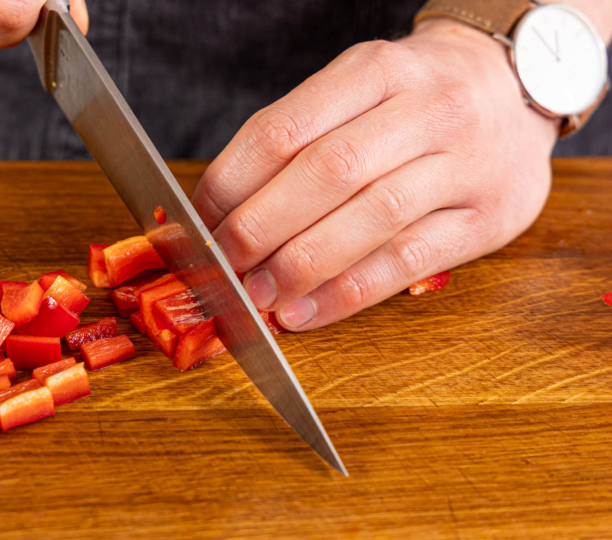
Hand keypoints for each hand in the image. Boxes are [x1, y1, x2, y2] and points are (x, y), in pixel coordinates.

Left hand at [192, 20, 558, 330]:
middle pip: (327, 172)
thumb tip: (223, 211)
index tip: (198, 223)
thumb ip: (299, 139)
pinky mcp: (487, 218)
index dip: (231, 183)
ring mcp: (463, 164)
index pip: (285, 129)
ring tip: (257, 297)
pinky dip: (349, 292)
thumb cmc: (416, 97)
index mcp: (375, 70)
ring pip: (371, 218)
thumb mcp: (359, 88)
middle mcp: (425, 110)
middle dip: (261, 227)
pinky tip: (307, 312)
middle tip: (221, 266)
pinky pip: (408, 261)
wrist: (516, 88)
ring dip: (302, 265)